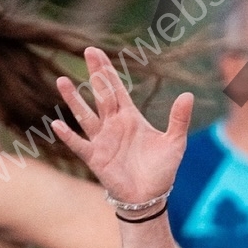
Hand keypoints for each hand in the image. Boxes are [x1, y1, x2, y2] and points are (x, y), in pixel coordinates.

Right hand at [52, 47, 193, 204]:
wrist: (150, 197)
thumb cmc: (162, 169)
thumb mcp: (175, 142)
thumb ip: (179, 119)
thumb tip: (188, 95)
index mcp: (130, 117)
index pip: (117, 89)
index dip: (108, 70)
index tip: (96, 51)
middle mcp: (113, 125)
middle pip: (101, 94)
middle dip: (96, 74)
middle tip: (88, 51)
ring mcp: (102, 140)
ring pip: (85, 115)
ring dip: (74, 100)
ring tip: (62, 81)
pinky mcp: (95, 158)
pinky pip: (79, 144)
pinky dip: (69, 135)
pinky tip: (58, 124)